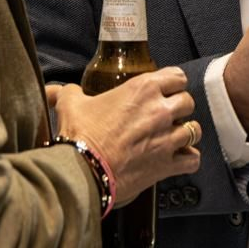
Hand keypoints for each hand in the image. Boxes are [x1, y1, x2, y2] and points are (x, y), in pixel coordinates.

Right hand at [50, 67, 201, 202]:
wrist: (82, 170)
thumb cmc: (80, 135)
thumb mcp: (71, 105)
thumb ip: (68, 92)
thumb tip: (54, 91)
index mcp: (143, 89)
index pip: (177, 76)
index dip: (172, 83)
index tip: (165, 91)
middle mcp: (160, 110)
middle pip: (188, 102)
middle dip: (179, 108)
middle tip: (166, 116)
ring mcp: (167, 138)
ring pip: (194, 130)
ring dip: (185, 133)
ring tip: (173, 137)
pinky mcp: (167, 164)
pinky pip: (193, 159)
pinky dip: (188, 159)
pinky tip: (178, 159)